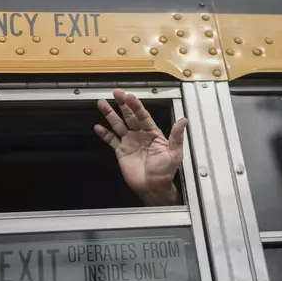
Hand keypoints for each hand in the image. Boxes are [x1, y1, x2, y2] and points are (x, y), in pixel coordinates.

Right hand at [95, 89, 187, 205]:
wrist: (153, 187)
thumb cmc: (165, 171)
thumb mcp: (174, 153)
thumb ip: (177, 136)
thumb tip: (183, 120)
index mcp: (152, 133)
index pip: (143, 115)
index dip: (136, 106)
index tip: (129, 96)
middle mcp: (139, 134)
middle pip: (129, 116)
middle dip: (122, 104)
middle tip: (116, 92)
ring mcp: (129, 142)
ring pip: (118, 125)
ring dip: (110, 115)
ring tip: (101, 104)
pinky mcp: (120, 151)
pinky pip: (111, 140)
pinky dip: (104, 134)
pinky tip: (98, 127)